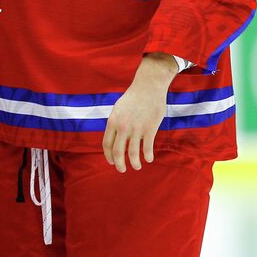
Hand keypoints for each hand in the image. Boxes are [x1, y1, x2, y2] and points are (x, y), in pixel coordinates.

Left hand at [102, 53, 177, 172]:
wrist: (148, 86)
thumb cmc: (133, 98)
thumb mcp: (118, 109)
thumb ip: (115, 124)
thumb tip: (113, 138)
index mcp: (113, 121)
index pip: (106, 144)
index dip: (109, 156)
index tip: (112, 162)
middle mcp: (122, 127)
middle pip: (118, 152)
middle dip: (119, 164)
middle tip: (122, 170)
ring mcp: (136, 128)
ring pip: (133, 153)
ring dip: (135, 163)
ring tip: (137, 167)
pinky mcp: (150, 128)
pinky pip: (147, 148)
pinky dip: (148, 156)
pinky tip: (149, 159)